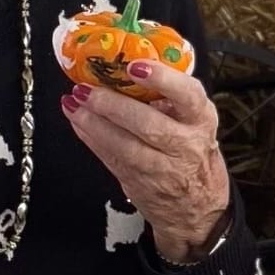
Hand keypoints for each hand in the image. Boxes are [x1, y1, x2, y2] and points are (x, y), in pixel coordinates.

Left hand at [61, 61, 228, 263]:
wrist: (196, 208)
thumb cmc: (192, 153)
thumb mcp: (194, 122)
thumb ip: (169, 98)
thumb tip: (124, 66)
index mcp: (201, 120)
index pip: (188, 96)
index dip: (163, 80)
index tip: (135, 67)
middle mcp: (185, 145)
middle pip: (148, 124)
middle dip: (112, 105)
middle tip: (86, 88)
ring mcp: (162, 168)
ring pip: (124, 145)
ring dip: (93, 122)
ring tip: (74, 103)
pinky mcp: (138, 182)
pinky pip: (110, 157)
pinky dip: (90, 137)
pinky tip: (77, 120)